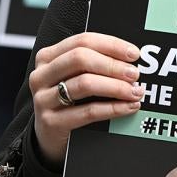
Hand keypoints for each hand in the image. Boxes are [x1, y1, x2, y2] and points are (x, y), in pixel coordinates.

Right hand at [28, 32, 143, 167]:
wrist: (49, 135)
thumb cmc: (68, 100)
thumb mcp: (74, 77)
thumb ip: (95, 63)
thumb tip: (130, 59)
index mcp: (48, 57)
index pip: (82, 41)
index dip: (111, 45)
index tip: (133, 53)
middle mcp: (41, 75)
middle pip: (80, 59)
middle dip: (113, 65)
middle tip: (134, 74)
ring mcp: (43, 99)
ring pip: (84, 84)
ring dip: (116, 87)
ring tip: (135, 91)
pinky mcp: (51, 122)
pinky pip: (88, 112)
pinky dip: (113, 108)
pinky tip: (128, 107)